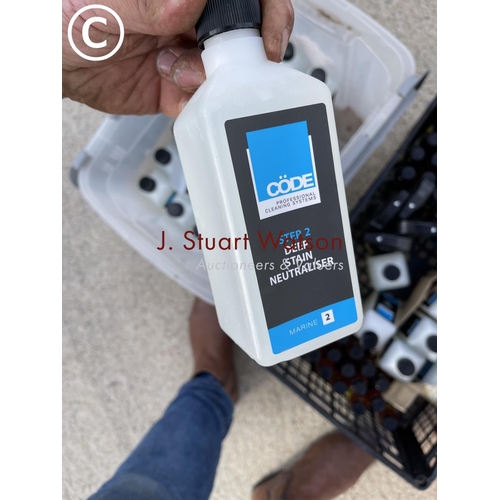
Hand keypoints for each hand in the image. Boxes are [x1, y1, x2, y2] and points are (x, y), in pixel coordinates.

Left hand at [63, 0, 293, 116]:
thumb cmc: (67, 16)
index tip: (269, 37)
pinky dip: (194, 101)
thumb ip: (147, 3)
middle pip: (246, 34)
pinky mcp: (178, 88)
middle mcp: (193, 20)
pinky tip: (170, 90)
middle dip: (247, 52)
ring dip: (210, 78)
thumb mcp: (104, 3)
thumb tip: (189, 0)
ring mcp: (189, 55)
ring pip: (227, 72)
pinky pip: (201, 100)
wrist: (53, 63)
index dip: (267, 11)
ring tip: (174, 72)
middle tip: (227, 64)